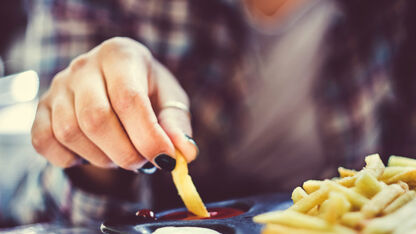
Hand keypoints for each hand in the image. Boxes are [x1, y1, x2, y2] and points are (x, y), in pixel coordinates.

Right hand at [31, 37, 197, 171]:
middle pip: (96, 118)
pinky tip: (93, 152)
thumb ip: (177, 124)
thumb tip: (185, 154)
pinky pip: (45, 142)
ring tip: (121, 153)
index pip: (129, 99)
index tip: (166, 160)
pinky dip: (71, 159)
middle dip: (125, 152)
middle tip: (144, 162)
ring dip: (102, 158)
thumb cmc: (147, 90)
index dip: (148, 136)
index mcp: (120, 55)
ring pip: (70, 133)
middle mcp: (84, 66)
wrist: (113, 81)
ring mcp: (58, 86)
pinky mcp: (41, 108)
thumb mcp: (169, 100)